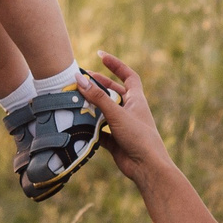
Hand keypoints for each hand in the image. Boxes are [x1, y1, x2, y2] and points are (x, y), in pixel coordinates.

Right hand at [76, 54, 167, 179]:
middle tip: (82, 79)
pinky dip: (91, 127)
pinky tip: (78, 124)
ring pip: (106, 111)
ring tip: (75, 99)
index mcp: (137, 100)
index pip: (128, 75)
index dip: (116, 64)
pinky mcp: (116, 141)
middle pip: (114, 92)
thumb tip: (80, 79)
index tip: (100, 55)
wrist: (147, 167)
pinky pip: (101, 130)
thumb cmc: (138, 137)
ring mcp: (123, 126)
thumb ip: (97, 97)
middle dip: (99, 85)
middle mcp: (131, 111)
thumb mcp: (117, 114)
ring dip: (92, 106)